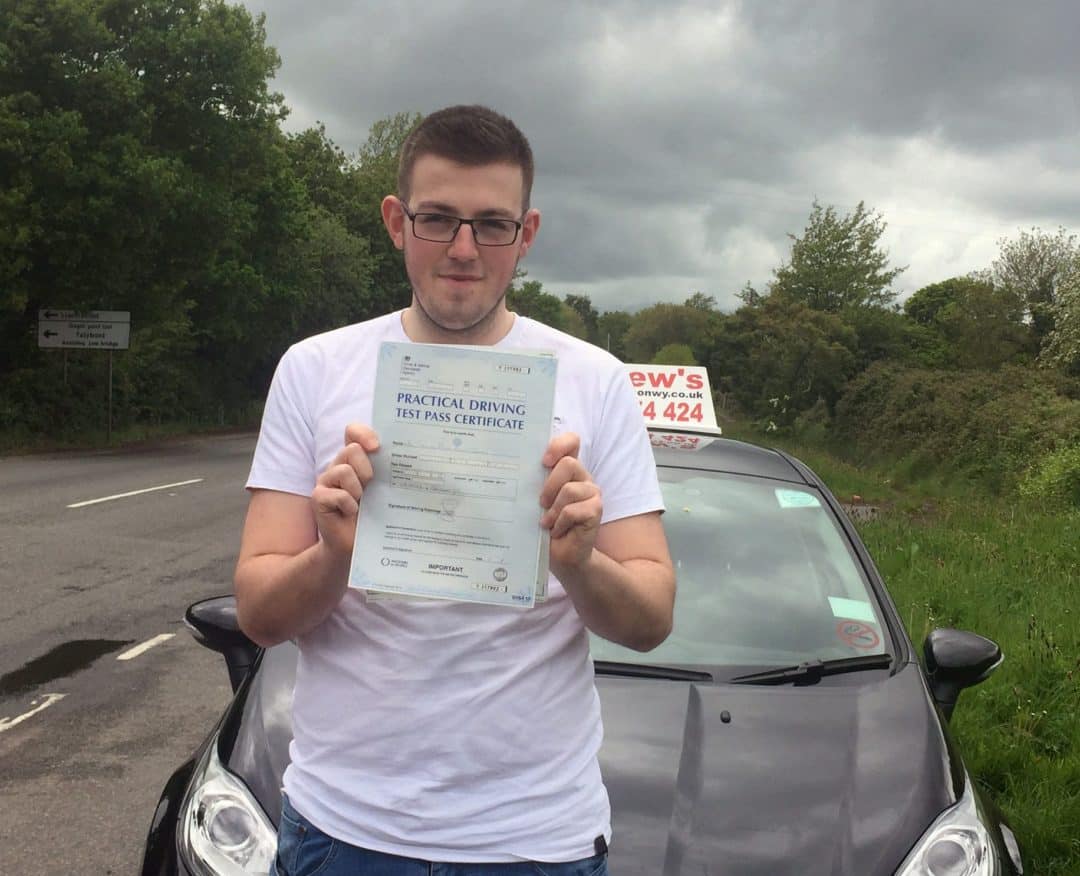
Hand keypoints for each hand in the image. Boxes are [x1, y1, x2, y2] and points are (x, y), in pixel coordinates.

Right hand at [310, 423, 379, 555]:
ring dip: (358, 490)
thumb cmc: (371, 514)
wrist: (354, 543)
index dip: (363, 433)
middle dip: (367, 469)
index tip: (376, 447)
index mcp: (354, 459)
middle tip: (371, 487)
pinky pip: (338, 494)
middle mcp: (338, 465)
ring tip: (361, 503)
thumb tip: (407, 457)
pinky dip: (349, 505)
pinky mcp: (318, 498)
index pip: (352, 432)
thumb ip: (388, 471)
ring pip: (344, 471)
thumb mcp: (383, 489)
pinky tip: (351, 513)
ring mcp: (326, 480)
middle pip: (352, 450)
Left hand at [540, 432, 602, 578]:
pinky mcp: (596, 510)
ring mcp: (591, 493)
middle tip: (540, 503)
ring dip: (553, 510)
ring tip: (547, 523)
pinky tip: (556, 531)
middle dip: (549, 484)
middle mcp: (581, 477)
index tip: (544, 460)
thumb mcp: (535, 502)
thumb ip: (533, 484)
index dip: (559, 444)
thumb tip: (514, 472)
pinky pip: (573, 510)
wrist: (561, 556)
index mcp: (566, 471)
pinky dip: (560, 523)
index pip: (571, 442)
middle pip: (568, 464)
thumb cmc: (545, 527)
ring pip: (570, 490)